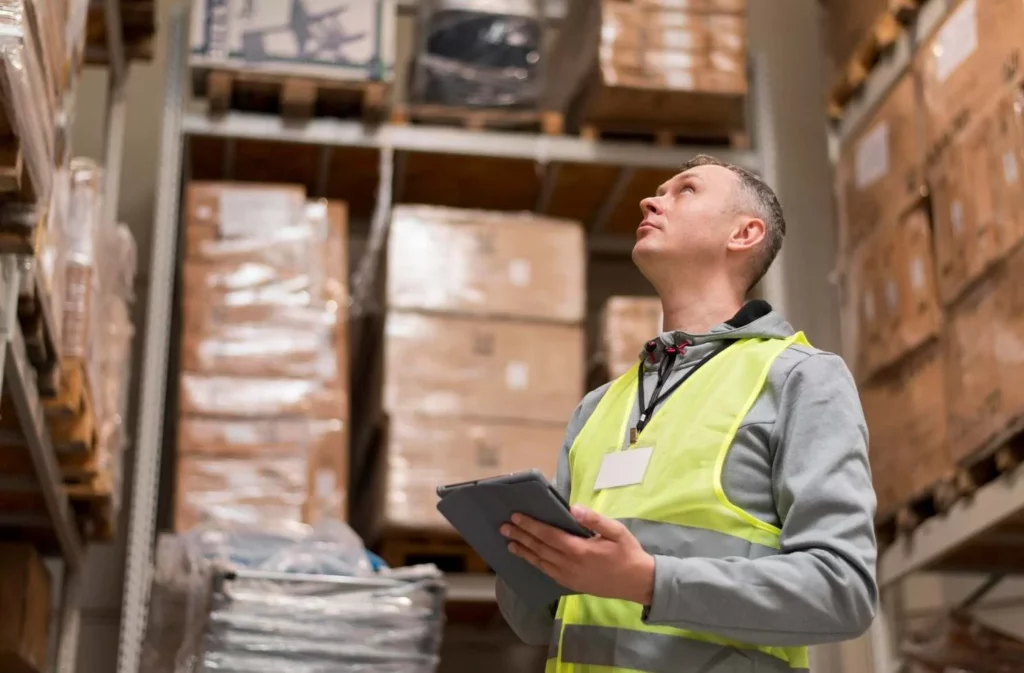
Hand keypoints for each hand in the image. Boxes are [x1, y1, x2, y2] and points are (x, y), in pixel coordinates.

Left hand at [500, 505, 654, 604]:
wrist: (637, 583)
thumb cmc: (628, 553)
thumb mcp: (617, 531)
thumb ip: (595, 520)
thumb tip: (574, 509)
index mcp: (579, 549)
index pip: (548, 535)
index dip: (531, 525)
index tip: (516, 516)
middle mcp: (569, 564)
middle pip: (539, 548)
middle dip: (521, 536)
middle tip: (504, 527)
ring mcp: (568, 576)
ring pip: (540, 562)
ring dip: (523, 551)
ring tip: (509, 542)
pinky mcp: (569, 583)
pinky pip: (547, 572)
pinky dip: (534, 563)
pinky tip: (527, 557)